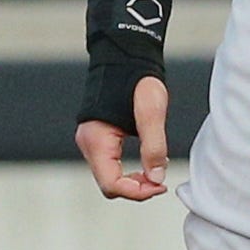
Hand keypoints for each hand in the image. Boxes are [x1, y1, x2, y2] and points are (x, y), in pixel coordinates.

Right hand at [77, 75, 171, 200]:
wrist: (125, 56)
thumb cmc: (137, 79)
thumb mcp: (152, 111)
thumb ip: (154, 146)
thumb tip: (156, 177)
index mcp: (96, 139)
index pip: (111, 184)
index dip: (137, 192)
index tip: (160, 186)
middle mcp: (88, 144)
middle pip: (109, 184)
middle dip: (135, 189)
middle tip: (160, 182)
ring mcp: (91, 142)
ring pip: (109, 177)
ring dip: (132, 181)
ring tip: (156, 172)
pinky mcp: (99, 138)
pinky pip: (110, 165)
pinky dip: (128, 171)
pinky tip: (147, 163)